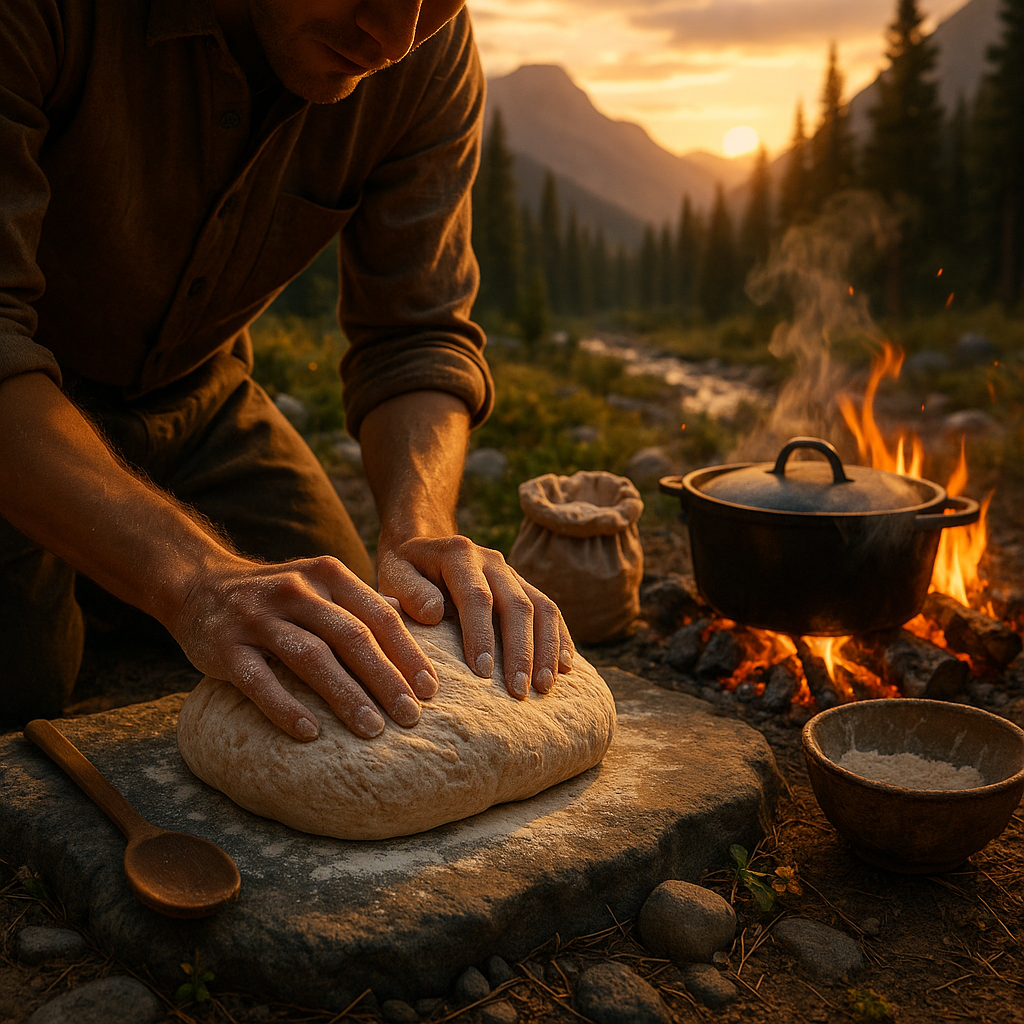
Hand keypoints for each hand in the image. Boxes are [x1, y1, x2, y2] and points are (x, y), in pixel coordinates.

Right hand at [170, 552, 439, 740]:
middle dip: (386, 679)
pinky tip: (310, 733)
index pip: (378, 616)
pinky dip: (285, 708)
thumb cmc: (275, 595)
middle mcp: (296, 591)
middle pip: (351, 637)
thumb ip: (362, 602)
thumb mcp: (320, 582)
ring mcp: (258, 618)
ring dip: (346, 696)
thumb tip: (419, 625)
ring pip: (311, 658)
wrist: (198, 585)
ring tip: (373, 729)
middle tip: (412, 717)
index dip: (407, 653)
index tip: (430, 690)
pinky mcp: (226, 646)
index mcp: (327, 575)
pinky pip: (259, 681)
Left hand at [376, 534, 574, 698]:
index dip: (482, 634)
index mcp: (460, 555)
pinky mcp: (524, 587)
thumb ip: (409, 592)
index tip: (482, 672)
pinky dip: (560, 639)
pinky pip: (550, 611)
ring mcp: (513, 574)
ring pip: (542, 608)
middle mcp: (492, 561)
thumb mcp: (394, 575)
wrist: (424, 546)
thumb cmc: (405, 570)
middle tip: (519, 690)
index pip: (476, 597)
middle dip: (520, 650)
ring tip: (545, 687)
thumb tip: (435, 612)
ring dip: (546, 649)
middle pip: (517, 604)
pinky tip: (565, 669)